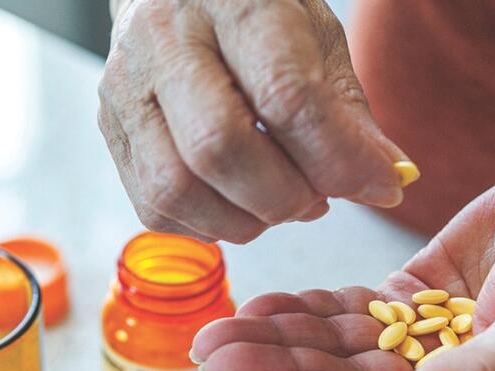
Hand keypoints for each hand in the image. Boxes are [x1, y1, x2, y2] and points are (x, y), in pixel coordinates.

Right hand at [98, 0, 408, 243]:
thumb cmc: (250, 12)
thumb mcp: (314, 36)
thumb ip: (347, 111)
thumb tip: (385, 178)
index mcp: (231, 1)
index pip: (285, 96)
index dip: (337, 157)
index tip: (378, 185)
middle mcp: (165, 39)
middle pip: (218, 147)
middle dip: (283, 196)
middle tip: (317, 200)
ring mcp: (125, 87)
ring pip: (176, 188)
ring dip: (241, 221)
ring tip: (278, 205)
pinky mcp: (109, 128)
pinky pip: (153, 206)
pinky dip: (205, 224)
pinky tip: (235, 203)